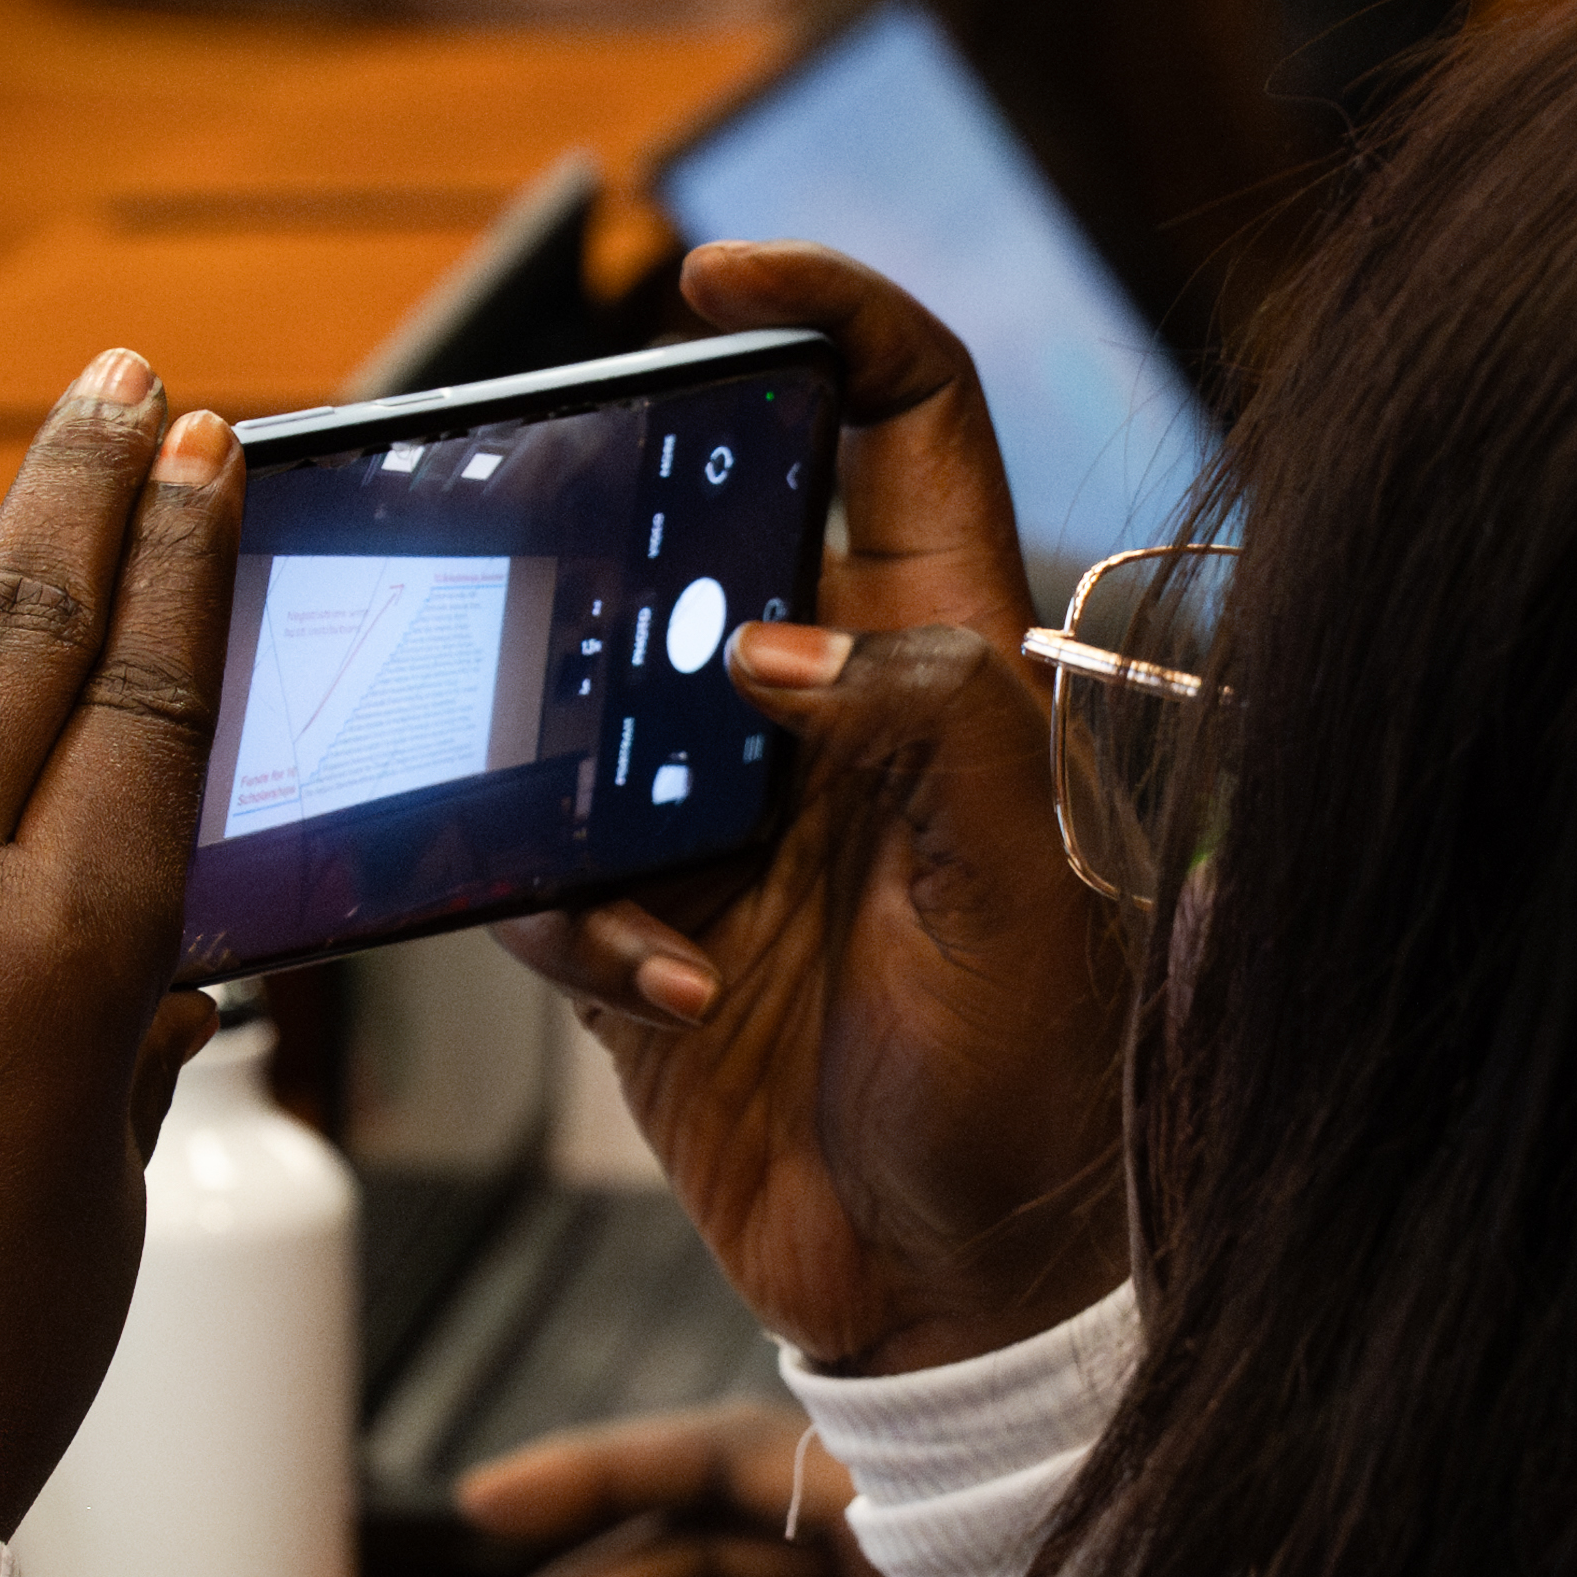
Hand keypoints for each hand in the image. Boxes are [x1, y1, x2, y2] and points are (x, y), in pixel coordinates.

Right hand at [497, 245, 1127, 1376]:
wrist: (959, 1302)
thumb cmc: (1036, 1112)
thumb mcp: (1021, 906)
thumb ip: (927, 741)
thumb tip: (770, 642)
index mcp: (951, 669)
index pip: (903, 422)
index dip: (825, 310)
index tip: (711, 274)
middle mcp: (830, 720)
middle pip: (699, 534)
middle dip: (615, 528)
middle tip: (553, 547)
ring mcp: (724, 821)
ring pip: (583, 697)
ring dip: (560, 752)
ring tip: (618, 847)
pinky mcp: (640, 930)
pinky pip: (540, 869)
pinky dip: (566, 916)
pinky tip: (654, 985)